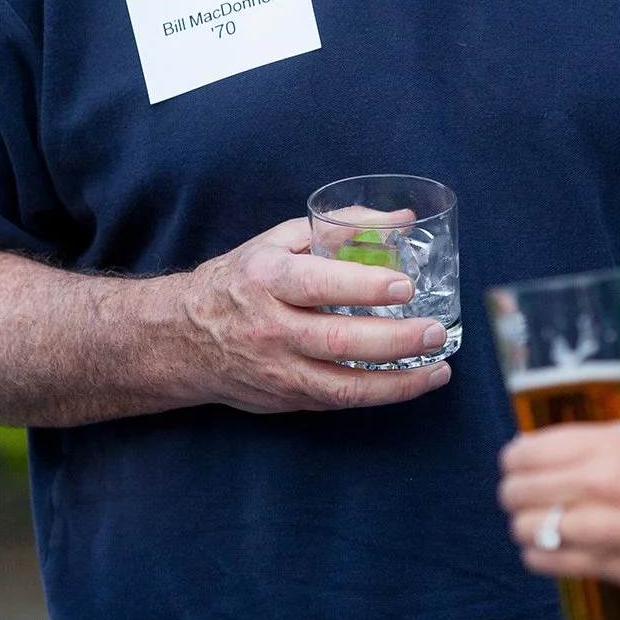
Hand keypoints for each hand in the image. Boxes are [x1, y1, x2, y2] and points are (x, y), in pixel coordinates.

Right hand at [170, 217, 452, 413]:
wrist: (181, 338)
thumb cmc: (238, 281)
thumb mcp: (277, 243)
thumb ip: (338, 228)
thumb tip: (400, 219)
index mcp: (265, 279)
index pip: (319, 285)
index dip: (366, 287)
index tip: (405, 285)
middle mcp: (269, 328)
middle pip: (339, 341)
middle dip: (395, 340)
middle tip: (435, 331)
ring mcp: (277, 370)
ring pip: (343, 386)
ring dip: (398, 382)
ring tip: (438, 369)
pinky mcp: (285, 398)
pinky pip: (338, 401)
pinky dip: (379, 394)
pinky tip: (410, 381)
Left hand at [498, 425, 619, 598]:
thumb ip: (595, 452)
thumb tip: (547, 458)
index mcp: (607, 445)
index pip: (526, 450)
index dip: (516, 461)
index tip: (521, 468)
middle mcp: (597, 481)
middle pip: (516, 489)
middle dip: (515, 496)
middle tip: (528, 502)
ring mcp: (600, 526)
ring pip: (524, 527)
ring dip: (526, 529)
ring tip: (543, 530)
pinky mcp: (608, 567)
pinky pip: (545, 561)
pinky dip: (539, 557)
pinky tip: (554, 553)